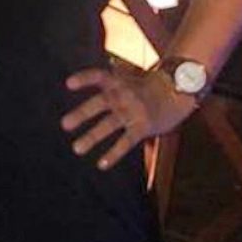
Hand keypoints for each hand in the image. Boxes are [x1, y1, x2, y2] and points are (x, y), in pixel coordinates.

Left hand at [61, 63, 196, 170]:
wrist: (177, 90)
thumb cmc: (144, 86)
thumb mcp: (125, 78)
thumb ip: (106, 85)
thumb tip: (74, 86)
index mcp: (117, 81)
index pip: (98, 76)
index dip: (84, 79)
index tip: (68, 84)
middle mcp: (124, 94)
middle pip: (101, 103)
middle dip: (82, 114)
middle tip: (64, 125)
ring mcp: (134, 110)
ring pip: (110, 124)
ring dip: (92, 137)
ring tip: (77, 148)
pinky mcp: (143, 126)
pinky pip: (126, 141)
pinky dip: (114, 153)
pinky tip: (101, 164)